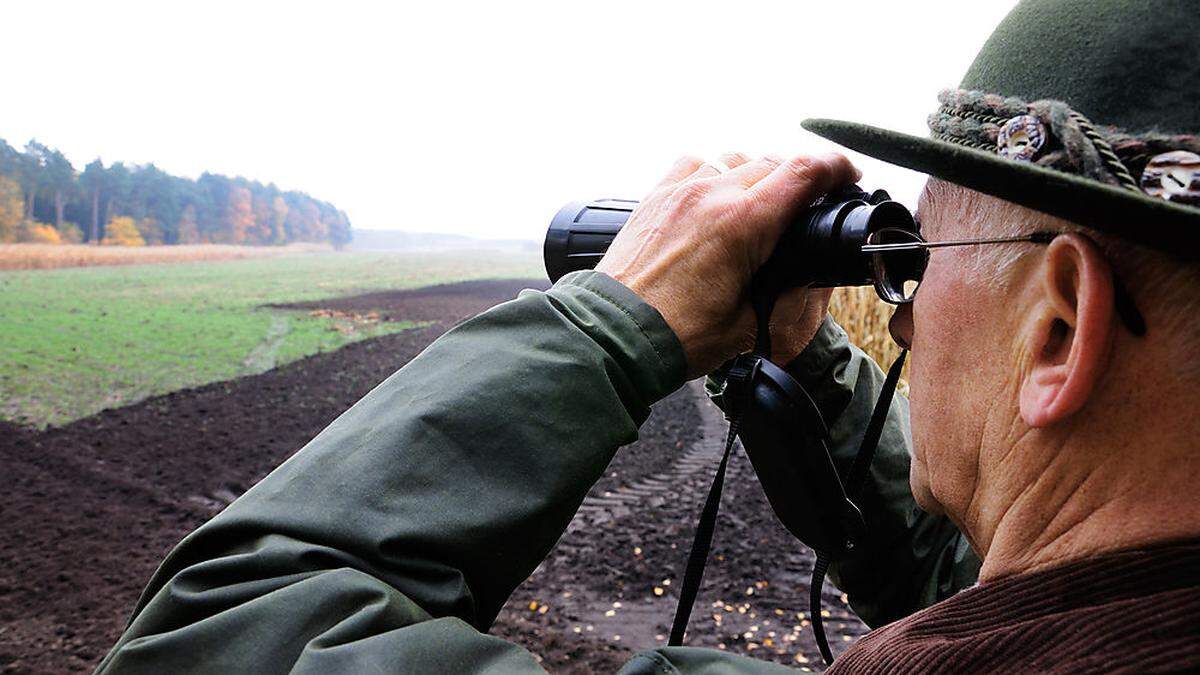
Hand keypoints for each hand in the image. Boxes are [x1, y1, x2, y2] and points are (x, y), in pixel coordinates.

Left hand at [596, 152, 859, 377]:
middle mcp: (713, 194)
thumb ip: (789, 294)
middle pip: (774, 163)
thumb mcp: (750, 322)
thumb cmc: (677, 335)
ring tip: (764, 203)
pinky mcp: (655, 197)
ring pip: (735, 160)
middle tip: (810, 203)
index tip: (848, 177)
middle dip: (800, 179)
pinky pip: (695, 165)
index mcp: (744, 222)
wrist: (614, 335)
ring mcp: (680, 191)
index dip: (836, 168)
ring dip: (757, 175)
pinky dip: (715, 175)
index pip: (805, 172)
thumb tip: (814, 278)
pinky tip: (717, 197)